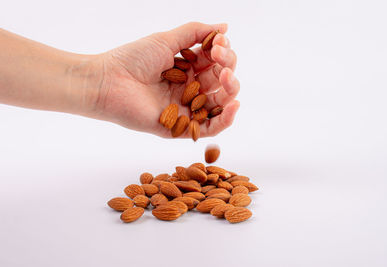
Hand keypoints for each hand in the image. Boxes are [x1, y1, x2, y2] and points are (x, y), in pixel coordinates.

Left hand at [92, 22, 239, 137]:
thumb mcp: (166, 39)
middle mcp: (189, 88)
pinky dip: (226, 119)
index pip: (216, 63)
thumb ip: (196, 32)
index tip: (219, 43)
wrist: (108, 81)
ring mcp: (186, 108)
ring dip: (230, 90)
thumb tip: (225, 27)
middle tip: (221, 59)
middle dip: (227, 69)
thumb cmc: (132, 59)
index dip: (223, 53)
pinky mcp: (181, 127)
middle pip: (221, 82)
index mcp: (187, 68)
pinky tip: (234, 105)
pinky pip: (210, 128)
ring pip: (220, 104)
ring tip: (225, 77)